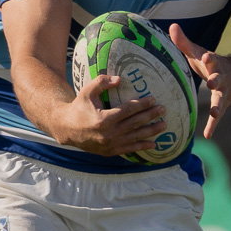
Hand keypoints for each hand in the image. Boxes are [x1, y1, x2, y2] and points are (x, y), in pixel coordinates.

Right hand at [49, 74, 166, 154]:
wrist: (67, 129)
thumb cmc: (79, 107)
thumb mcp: (87, 92)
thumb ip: (102, 82)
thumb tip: (120, 79)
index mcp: (103, 119)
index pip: (128, 110)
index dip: (142, 104)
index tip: (153, 99)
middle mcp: (109, 134)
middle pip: (135, 123)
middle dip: (151, 116)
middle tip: (163, 110)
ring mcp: (110, 144)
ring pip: (135, 137)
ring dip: (151, 131)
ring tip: (164, 125)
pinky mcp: (110, 151)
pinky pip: (129, 149)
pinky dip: (142, 146)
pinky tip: (153, 143)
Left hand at [170, 23, 230, 138]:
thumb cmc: (210, 63)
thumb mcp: (199, 52)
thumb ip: (185, 42)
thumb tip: (172, 26)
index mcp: (214, 64)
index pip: (212, 60)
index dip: (210, 59)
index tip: (208, 57)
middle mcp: (221, 78)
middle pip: (219, 80)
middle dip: (217, 81)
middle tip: (213, 84)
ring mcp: (223, 93)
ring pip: (221, 99)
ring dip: (218, 106)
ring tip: (216, 113)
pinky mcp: (222, 104)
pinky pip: (217, 117)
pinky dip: (213, 126)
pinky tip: (207, 135)